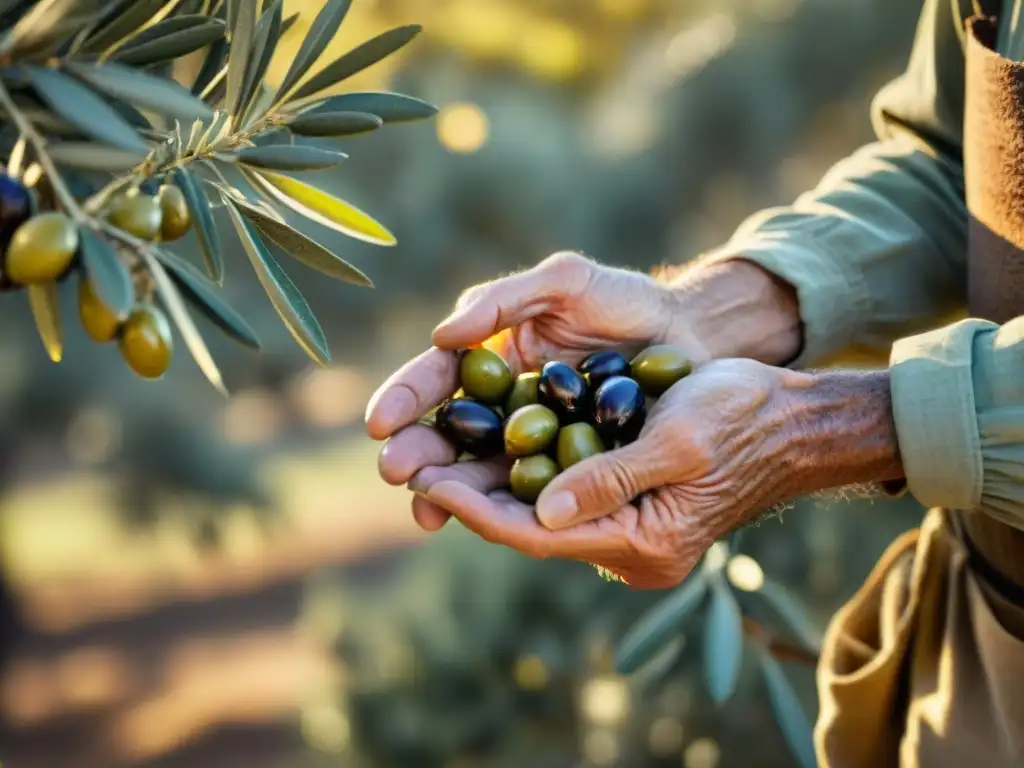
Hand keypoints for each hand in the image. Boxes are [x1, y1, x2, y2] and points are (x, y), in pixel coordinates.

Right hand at [366, 251, 710, 531]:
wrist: (691, 339)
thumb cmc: (627, 301)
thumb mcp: (565, 281)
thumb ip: (502, 298)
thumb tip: (442, 335)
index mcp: (492, 354)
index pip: (437, 377)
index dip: (406, 398)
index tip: (380, 422)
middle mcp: (503, 402)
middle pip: (450, 431)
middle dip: (417, 451)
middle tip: (394, 471)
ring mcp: (533, 440)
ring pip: (481, 468)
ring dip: (449, 490)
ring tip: (426, 508)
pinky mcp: (566, 469)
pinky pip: (530, 490)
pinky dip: (505, 508)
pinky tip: (485, 522)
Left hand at [408, 358, 801, 588]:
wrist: (792, 422)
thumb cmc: (742, 418)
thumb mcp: (679, 439)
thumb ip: (611, 478)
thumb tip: (542, 508)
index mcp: (643, 543)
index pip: (539, 534)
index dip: (478, 509)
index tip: (428, 484)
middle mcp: (630, 551)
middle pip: (530, 530)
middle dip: (471, 500)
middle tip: (413, 470)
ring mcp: (629, 532)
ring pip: (540, 515)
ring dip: (490, 488)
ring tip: (434, 461)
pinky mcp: (629, 509)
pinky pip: (562, 499)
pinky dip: (523, 477)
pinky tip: (487, 451)